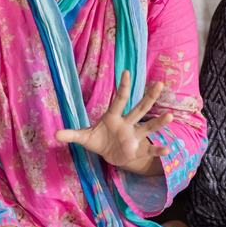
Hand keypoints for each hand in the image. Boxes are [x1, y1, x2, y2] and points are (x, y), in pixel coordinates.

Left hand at [55, 71, 170, 175]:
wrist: (110, 155)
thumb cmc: (98, 140)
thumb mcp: (84, 138)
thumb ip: (72, 135)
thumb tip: (55, 135)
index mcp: (113, 117)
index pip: (119, 100)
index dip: (123, 87)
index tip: (126, 72)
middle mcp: (127, 123)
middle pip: (139, 109)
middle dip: (149, 97)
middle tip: (159, 84)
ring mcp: (134, 136)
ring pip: (148, 127)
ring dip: (159, 122)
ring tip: (171, 116)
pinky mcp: (138, 150)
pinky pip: (149, 149)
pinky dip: (158, 150)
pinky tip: (167, 149)